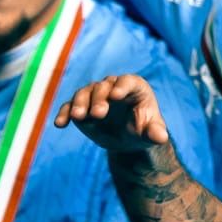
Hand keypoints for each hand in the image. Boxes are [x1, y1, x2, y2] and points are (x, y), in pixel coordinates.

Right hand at [54, 74, 170, 152]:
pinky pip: (69, 107)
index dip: (121, 87)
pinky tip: (60, 124)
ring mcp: (94, 96)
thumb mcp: (150, 134)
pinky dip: (64, 114)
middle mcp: (112, 87)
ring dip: (79, 104)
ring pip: (84, 93)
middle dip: (98, 99)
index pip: (127, 82)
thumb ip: (155, 133)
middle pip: (102, 87)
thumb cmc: (142, 131)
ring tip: (78, 117)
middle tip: (98, 114)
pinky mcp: (80, 107)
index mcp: (134, 87)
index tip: (116, 96)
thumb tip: (161, 137)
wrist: (126, 140)